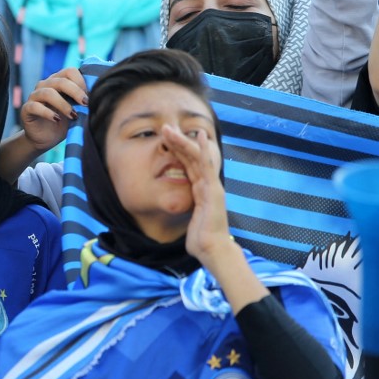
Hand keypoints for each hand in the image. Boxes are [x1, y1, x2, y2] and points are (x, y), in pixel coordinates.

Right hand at [21, 68, 87, 152]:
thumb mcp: (77, 110)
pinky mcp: (26, 109)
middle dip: (75, 92)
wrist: (46, 139)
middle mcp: (45, 85)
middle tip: (86, 104)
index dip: (81, 81)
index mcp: (58, 81)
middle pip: (60, 81)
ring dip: (63, 104)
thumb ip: (84, 101)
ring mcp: (34, 96)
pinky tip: (57, 120)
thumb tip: (100, 95)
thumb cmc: (64, 122)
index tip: (91, 95)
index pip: (69, 71)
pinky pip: (35, 106)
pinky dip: (47, 113)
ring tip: (73, 116)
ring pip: (48, 93)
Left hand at [160, 126, 231, 261]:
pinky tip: (199, 137)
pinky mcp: (214, 190)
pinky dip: (204, 151)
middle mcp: (207, 185)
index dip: (177, 151)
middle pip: (191, 158)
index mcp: (201, 190)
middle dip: (177, 142)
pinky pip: (207, 167)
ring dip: (183, 142)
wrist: (213, 251)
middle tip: (164, 127)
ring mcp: (212, 186)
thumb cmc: (202, 241)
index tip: (166, 138)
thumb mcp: (190, 221)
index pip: (188, 165)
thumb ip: (188, 214)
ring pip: (197, 158)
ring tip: (170, 128)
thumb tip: (181, 216)